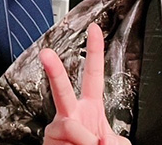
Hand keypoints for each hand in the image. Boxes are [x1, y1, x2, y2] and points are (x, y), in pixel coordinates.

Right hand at [40, 24, 129, 144]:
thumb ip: (115, 140)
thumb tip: (99, 139)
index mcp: (90, 108)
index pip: (93, 75)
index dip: (94, 51)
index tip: (94, 29)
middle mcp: (71, 115)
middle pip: (61, 89)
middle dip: (53, 70)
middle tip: (46, 53)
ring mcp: (57, 129)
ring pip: (72, 129)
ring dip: (87, 142)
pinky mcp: (49, 141)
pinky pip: (69, 141)